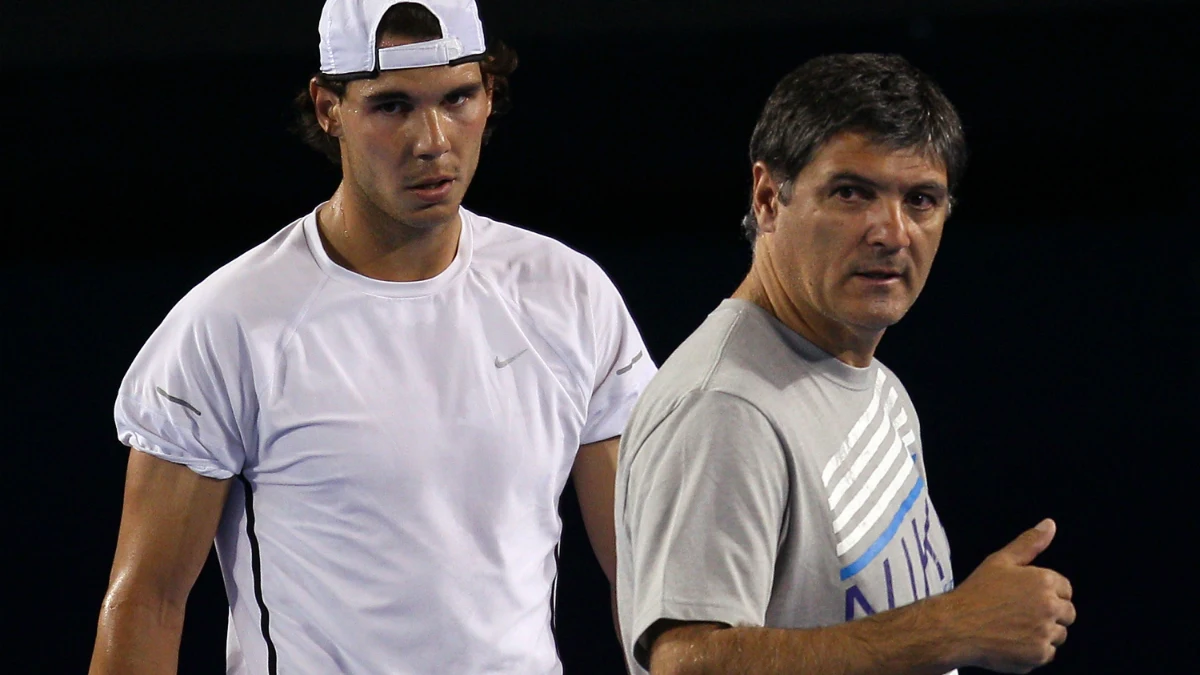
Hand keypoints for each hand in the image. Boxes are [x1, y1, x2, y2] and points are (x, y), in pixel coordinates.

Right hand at [940, 519, 1075, 672]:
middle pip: (1067, 613)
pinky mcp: (1039, 655)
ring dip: (1042, 632)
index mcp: (1044, 581)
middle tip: (1020, 613)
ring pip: (1058, 634)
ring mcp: (1045, 633)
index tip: (1026, 597)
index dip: (1046, 592)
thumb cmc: (976, 592)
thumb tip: (1049, 524)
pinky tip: (1012, 641)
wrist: (956, 626)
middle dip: (1050, 613)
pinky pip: (1047, 653)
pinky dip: (1033, 650)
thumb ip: (1029, 543)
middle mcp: (1050, 607)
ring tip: (1014, 627)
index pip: (1065, 589)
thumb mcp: (1000, 561)